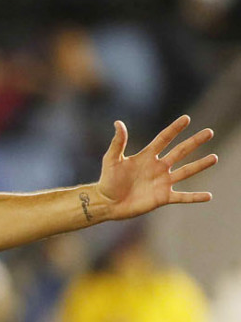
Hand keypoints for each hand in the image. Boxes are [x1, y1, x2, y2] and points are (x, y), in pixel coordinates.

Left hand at [96, 115, 217, 220]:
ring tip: (214, 158)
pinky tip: (208, 196)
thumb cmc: (108, 180)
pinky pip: (182, 197)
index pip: (164, 139)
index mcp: (147, 156)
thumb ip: (118, 142)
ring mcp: (162, 182)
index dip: (174, 129)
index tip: (186, 118)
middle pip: (180, 152)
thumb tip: (118, 122)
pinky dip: (195, 197)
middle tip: (209, 132)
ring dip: (200, 165)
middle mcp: (158, 167)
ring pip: (185, 171)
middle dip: (195, 142)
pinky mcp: (163, 197)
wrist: (106, 203)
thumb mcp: (111, 159)